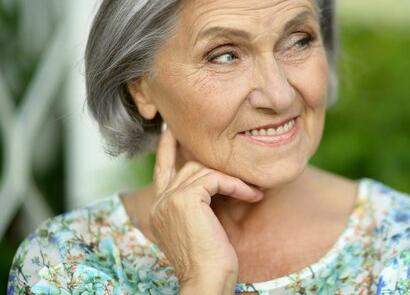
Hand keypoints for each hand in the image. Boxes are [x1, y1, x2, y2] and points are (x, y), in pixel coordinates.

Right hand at [149, 124, 262, 293]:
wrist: (207, 280)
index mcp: (158, 208)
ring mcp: (169, 199)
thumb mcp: (198, 225)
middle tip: (237, 161)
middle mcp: (158, 201)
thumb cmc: (210, 259)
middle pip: (187, 166)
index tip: (171, 129)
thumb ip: (196, 203)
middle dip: (212, 161)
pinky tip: (252, 196)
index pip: (162, 169)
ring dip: (232, 179)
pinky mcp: (185, 198)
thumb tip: (212, 181)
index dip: (168, 147)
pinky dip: (236, 185)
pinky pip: (216, 179)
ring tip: (252, 190)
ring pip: (203, 170)